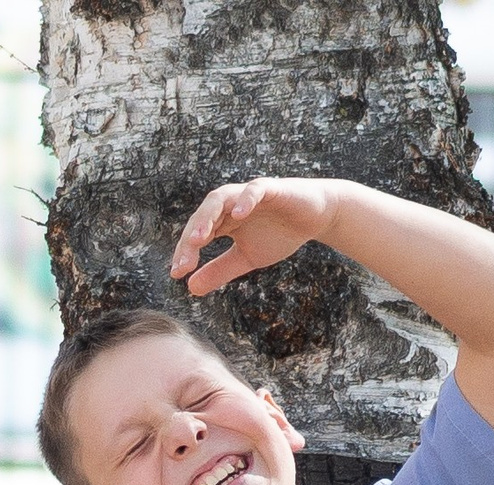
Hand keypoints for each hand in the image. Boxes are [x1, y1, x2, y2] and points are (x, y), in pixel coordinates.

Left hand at [169, 177, 340, 295]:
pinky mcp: (271, 188)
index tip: (177, 273)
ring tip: (200, 238)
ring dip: (208, 217)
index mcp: (222, 221)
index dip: (185, 252)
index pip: (196, 234)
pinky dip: (245, 199)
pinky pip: (254, 190)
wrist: (315, 218)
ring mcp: (247, 195)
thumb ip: (220, 270)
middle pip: (202, 217)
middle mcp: (229, 205)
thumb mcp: (246, 258)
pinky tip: (238, 214)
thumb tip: (190, 288)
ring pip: (219, 198)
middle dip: (191, 239)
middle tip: (184, 263)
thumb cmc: (279, 234)